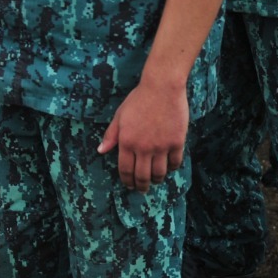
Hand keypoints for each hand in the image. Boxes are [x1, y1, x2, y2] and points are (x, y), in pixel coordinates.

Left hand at [97, 72, 187, 191]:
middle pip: (142, 176)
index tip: (129, 185)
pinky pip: (175, 162)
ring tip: (155, 180)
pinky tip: (169, 168)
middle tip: (141, 189)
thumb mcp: (120, 116)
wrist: (162, 88)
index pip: (125, 169)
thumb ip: (111, 135)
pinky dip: (172, 168)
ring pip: (159, 173)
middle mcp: (143, 147)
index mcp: (126, 142)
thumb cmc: (139, 100)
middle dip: (141, 186)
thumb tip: (100, 151)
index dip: (127, 181)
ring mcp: (161, 146)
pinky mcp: (177, 142)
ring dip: (156, 180)